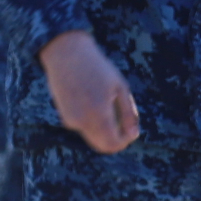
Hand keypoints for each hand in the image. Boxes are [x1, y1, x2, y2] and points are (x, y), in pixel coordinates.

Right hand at [39, 30, 140, 152]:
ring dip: (106, 132)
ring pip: (94, 138)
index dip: (125, 141)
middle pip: (102, 146)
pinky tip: (96, 102)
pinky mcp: (65, 117)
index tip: (132, 130)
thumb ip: (129, 113)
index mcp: (98, 113)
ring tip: (110, 106)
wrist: (67, 54)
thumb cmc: (98, 67)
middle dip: (116, 140)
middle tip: (126, 124)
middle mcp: (82, 121)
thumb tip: (134, 134)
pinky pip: (85, 129)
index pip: (113, 144)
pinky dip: (95, 124)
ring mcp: (71, 121)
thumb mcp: (120, 87)